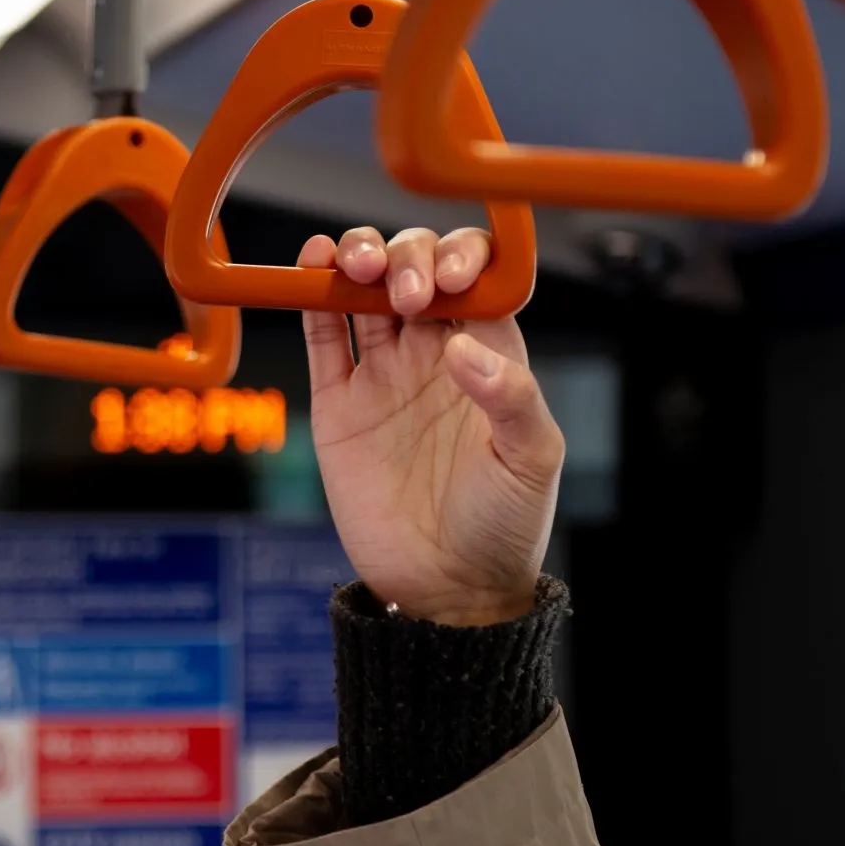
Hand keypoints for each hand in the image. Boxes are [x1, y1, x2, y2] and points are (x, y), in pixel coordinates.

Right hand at [300, 226, 564, 627]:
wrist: (446, 589)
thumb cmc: (505, 527)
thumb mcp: (532, 459)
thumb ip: (513, 396)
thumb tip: (462, 347)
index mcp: (491, 357)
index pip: (476, 278)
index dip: (462, 257)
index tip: (451, 277)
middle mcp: (435, 355)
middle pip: (415, 270)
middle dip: (407, 257)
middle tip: (406, 293)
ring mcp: (384, 376)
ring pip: (365, 292)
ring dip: (358, 259)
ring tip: (353, 263)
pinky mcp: (340, 404)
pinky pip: (322, 338)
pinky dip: (312, 296)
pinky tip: (312, 267)